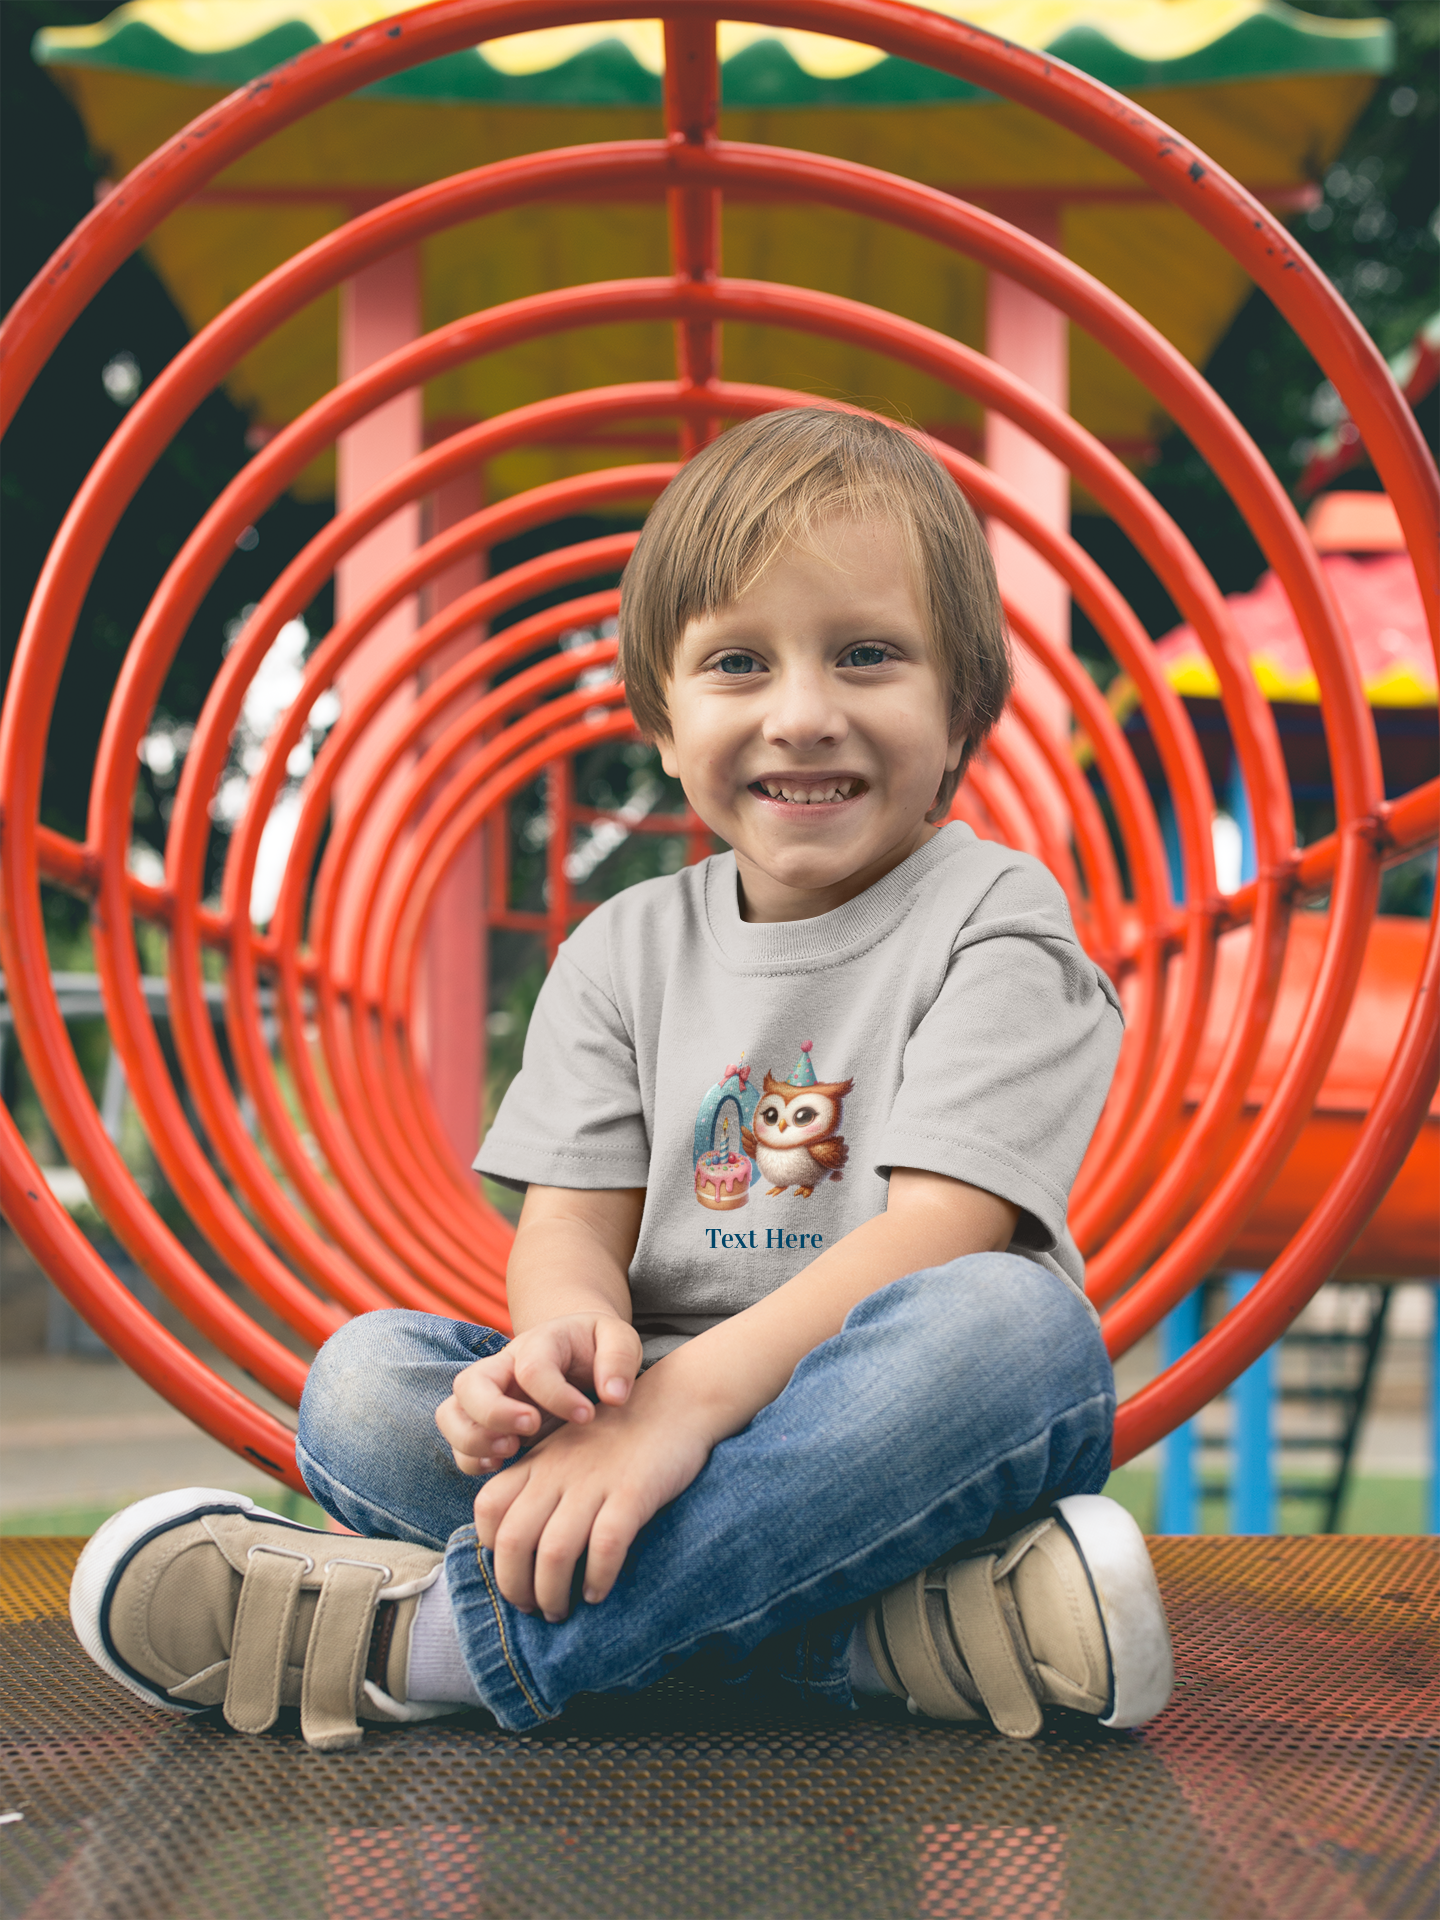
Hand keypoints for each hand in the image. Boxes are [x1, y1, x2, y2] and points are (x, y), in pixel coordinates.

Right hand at [435, 1313, 642, 1475]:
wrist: (578, 1350)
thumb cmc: (597, 1348)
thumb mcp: (619, 1338)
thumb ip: (619, 1359)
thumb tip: (613, 1396)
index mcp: (537, 1343)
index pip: (530, 1367)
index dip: (556, 1396)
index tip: (586, 1416)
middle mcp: (502, 1368)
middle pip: (468, 1384)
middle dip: (495, 1413)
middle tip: (532, 1428)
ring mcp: (487, 1396)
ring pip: (450, 1414)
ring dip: (473, 1439)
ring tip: (511, 1451)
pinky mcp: (484, 1424)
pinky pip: (457, 1445)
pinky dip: (471, 1460)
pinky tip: (504, 1465)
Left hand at [473, 1378, 713, 1618]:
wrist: (676, 1403)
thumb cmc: (619, 1437)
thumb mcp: (566, 1450)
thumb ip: (540, 1483)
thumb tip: (518, 1542)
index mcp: (538, 1460)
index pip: (488, 1508)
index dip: (490, 1549)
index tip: (511, 1571)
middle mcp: (558, 1470)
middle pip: (515, 1539)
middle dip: (515, 1586)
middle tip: (532, 1609)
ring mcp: (595, 1481)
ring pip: (555, 1551)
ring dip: (552, 1593)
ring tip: (560, 1611)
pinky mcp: (633, 1493)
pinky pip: (606, 1546)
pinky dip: (597, 1577)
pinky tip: (597, 1592)